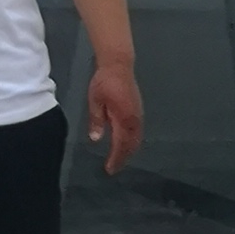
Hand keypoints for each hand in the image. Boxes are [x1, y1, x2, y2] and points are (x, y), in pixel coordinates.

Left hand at [85, 55, 144, 173]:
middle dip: (123, 158)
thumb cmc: (104, 81)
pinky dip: (132, 142)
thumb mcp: (95, 100)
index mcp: (124, 119)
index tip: (110, 169)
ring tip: (119, 158)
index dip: (116, 158)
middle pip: (131, 145)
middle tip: (114, 167)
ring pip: (136, 140)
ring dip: (129, 151)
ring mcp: (139, 116)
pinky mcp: (139, 111)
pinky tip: (125, 143)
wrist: (119, 64)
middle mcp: (135, 120)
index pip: (121, 145)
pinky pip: (137, 132)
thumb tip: (96, 139)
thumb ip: (96, 120)